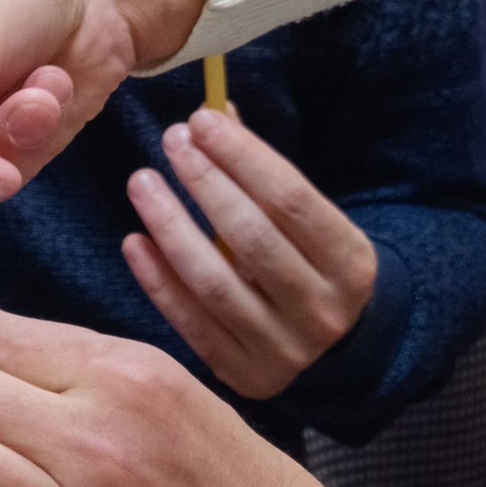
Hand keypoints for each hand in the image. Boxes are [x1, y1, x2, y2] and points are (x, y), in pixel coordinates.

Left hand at [120, 108, 376, 398]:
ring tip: (141, 181)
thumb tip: (213, 112)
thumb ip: (261, 171)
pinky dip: (158, 281)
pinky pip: (192, 323)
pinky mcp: (245, 374)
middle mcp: (324, 310)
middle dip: (206, 182)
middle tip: (171, 141)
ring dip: (171, 226)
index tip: (201, 120)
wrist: (335, 345)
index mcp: (351, 263)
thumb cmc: (308, 260)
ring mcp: (284, 350)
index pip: (292, 199)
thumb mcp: (307, 220)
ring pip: (215, 282)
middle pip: (253, 238)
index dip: (242, 156)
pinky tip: (134, 241)